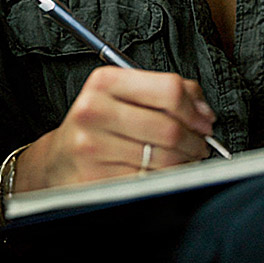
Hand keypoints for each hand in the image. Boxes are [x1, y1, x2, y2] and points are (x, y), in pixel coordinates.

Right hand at [15, 67, 215, 190]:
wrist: (59, 159)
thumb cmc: (98, 123)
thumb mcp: (122, 93)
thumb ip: (164, 91)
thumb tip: (204, 111)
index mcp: (104, 82)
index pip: (168, 89)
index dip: (194, 108)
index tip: (204, 119)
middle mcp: (95, 110)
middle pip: (168, 127)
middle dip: (195, 140)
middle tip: (200, 144)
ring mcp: (93, 146)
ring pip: (162, 158)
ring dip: (185, 161)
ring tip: (186, 158)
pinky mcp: (95, 178)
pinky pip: (148, 181)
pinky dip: (167, 179)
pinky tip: (167, 173)